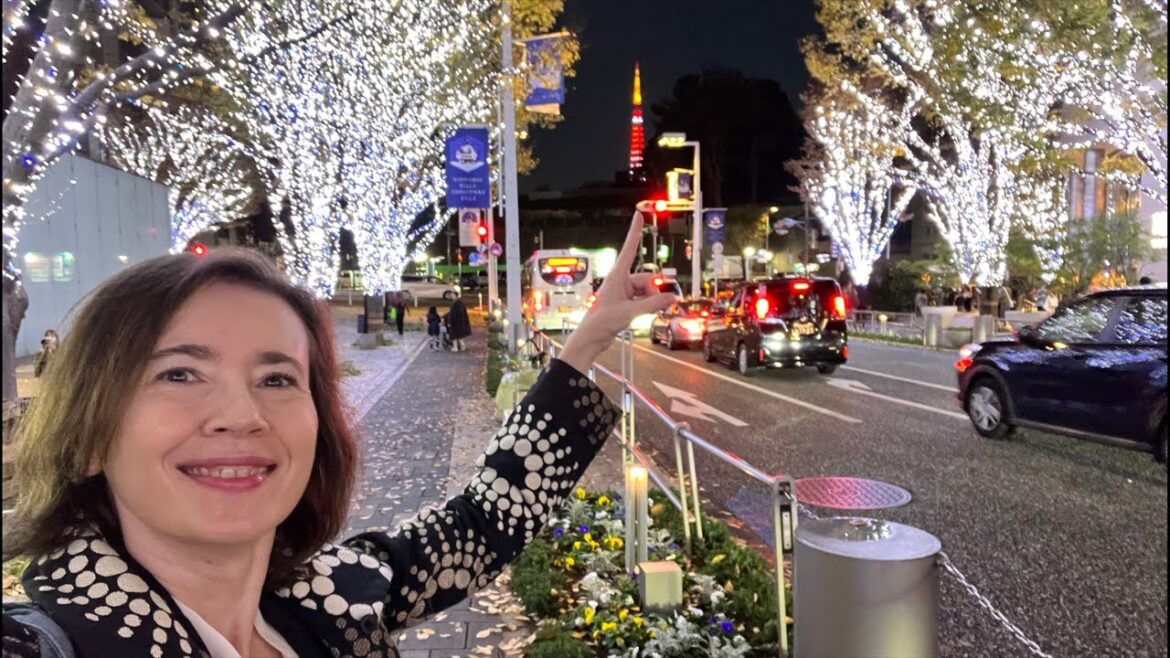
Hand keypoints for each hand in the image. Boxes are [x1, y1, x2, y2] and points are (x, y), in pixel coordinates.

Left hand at [558, 213, 678, 373]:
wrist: (591, 339)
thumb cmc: (602, 322)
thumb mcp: (631, 312)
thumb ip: (653, 305)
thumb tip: (672, 298)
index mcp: (617, 276)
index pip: (629, 249)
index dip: (634, 231)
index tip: (638, 215)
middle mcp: (620, 281)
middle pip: (646, 279)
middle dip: (655, 292)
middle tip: (660, 305)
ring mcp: (623, 292)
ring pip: (647, 291)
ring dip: (652, 301)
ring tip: (646, 315)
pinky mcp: (625, 303)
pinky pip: (643, 300)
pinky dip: (648, 306)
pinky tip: (646, 316)